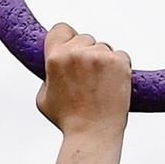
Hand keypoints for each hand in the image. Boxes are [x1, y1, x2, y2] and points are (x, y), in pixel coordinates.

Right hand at [38, 20, 131, 144]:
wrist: (92, 134)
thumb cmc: (67, 120)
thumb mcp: (44, 97)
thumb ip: (48, 75)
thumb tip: (52, 65)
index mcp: (54, 58)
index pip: (61, 29)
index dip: (67, 39)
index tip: (72, 49)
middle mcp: (76, 53)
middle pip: (84, 38)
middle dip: (87, 53)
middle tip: (89, 78)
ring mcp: (99, 56)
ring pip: (103, 47)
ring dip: (104, 62)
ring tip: (101, 86)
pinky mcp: (118, 62)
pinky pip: (121, 55)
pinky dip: (120, 68)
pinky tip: (113, 86)